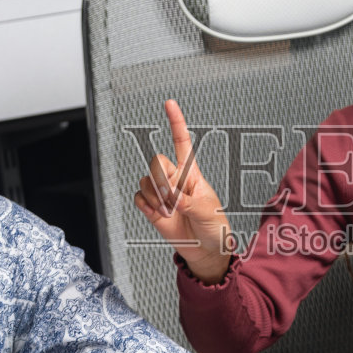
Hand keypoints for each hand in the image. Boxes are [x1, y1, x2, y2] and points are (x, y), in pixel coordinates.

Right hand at [134, 100, 234, 282]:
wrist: (205, 249)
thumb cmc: (214, 227)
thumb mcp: (209, 213)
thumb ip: (191, 203)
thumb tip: (173, 197)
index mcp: (192, 173)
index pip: (181, 142)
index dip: (175, 122)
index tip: (169, 103)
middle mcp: (174, 178)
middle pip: (157, 163)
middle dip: (163, 181)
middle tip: (175, 200)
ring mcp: (161, 192)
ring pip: (145, 181)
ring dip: (156, 198)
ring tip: (170, 211)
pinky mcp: (151, 206)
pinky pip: (138, 198)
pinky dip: (146, 207)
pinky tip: (159, 214)